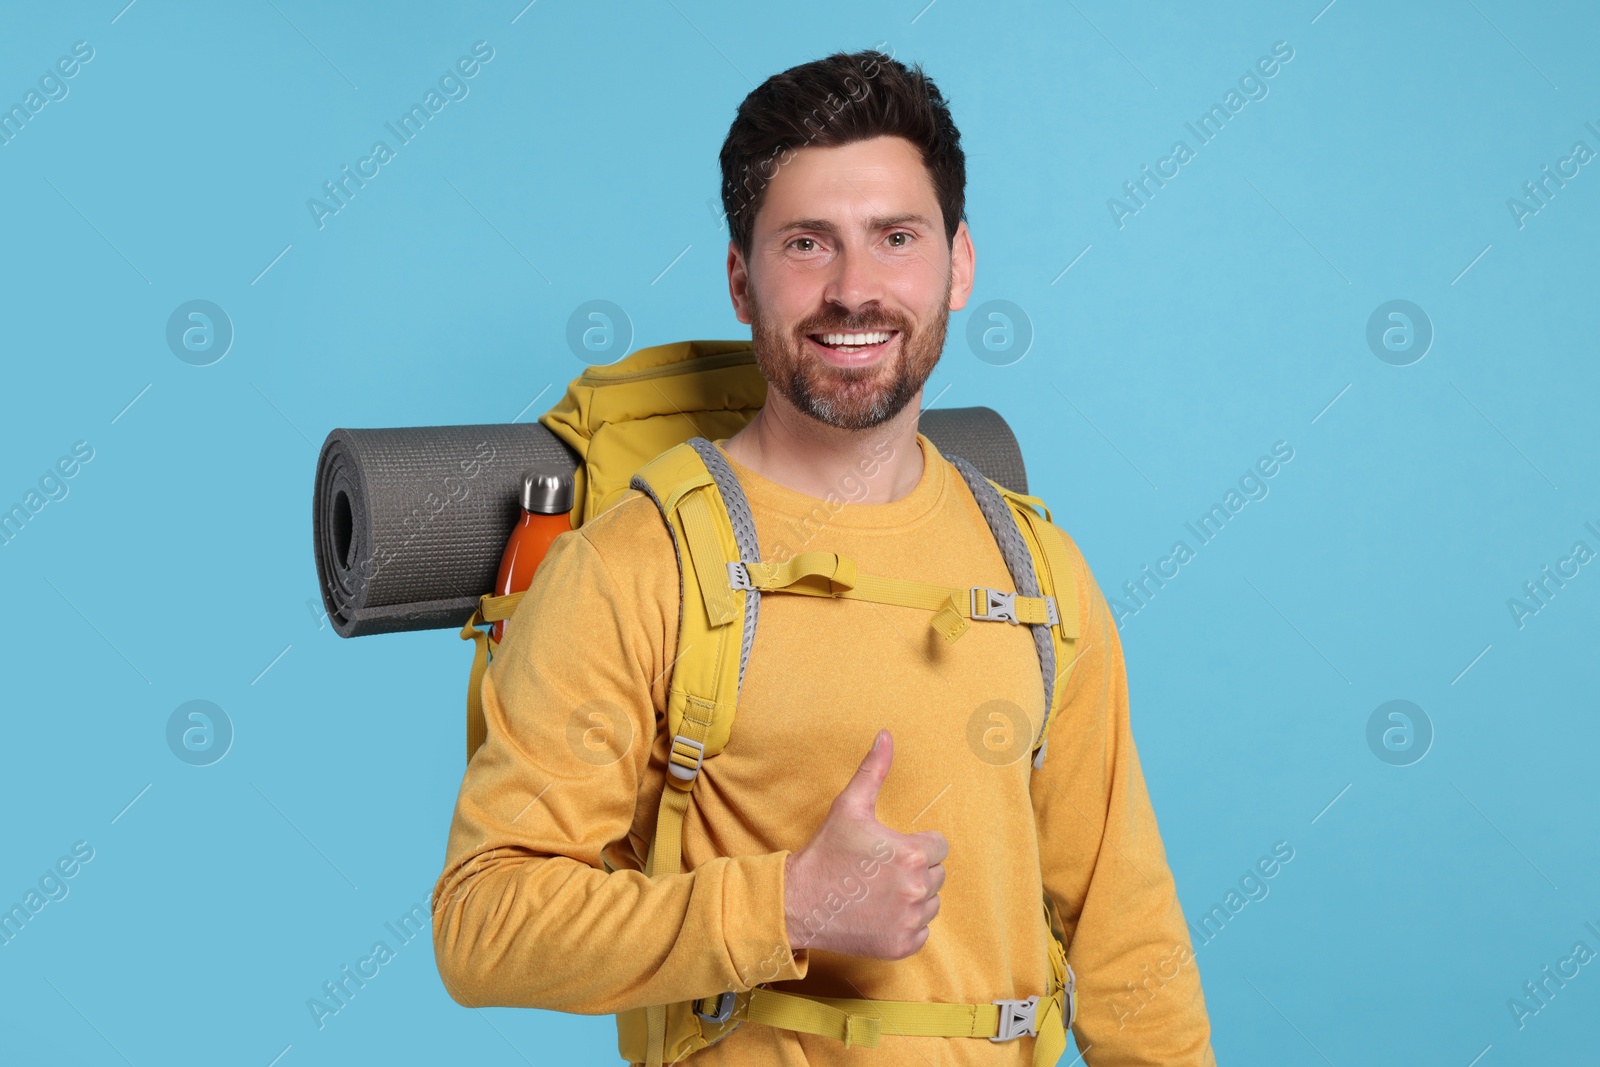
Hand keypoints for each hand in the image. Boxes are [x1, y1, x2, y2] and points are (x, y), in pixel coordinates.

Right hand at [782, 729, 948, 958]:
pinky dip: (905, 924)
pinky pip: (921, 931)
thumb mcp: (849, 807)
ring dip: (912, 897)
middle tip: (880, 869)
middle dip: (914, 869)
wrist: (800, 902)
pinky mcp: (901, 945)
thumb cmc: (827, 851)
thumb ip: (873, 771)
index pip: (939, 846)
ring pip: (931, 903)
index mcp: (911, 854)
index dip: (915, 844)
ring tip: (879, 890)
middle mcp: (916, 889)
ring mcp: (909, 920)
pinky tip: (879, 913)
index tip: (889, 849)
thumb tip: (886, 735)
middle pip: (937, 875)